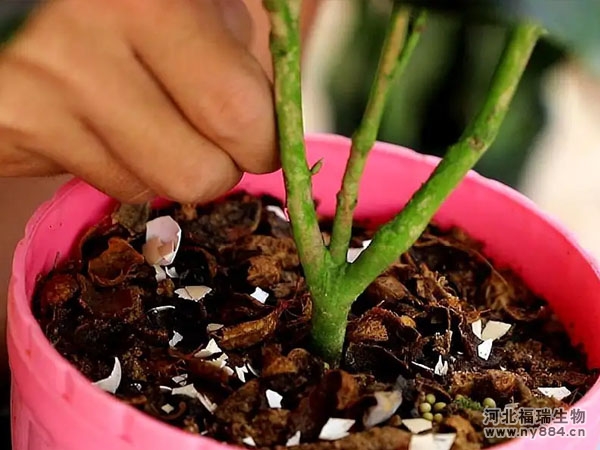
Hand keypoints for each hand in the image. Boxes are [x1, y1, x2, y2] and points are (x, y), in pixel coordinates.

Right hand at [0, 0, 277, 203]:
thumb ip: (230, 31)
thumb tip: (268, 108)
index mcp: (145, 3)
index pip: (236, 113)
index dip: (264, 139)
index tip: (263, 138)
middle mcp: (80, 59)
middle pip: (195, 175)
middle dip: (220, 167)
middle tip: (214, 137)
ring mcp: (35, 104)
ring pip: (141, 187)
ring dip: (161, 163)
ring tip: (143, 110)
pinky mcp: (6, 134)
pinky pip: (88, 180)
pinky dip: (110, 159)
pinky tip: (96, 116)